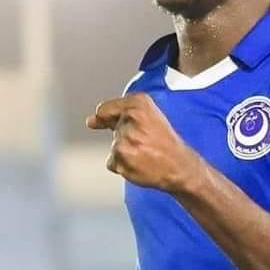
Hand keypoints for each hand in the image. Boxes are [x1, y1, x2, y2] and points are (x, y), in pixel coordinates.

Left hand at [87, 93, 202, 192]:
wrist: (179, 165)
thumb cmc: (165, 141)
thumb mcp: (149, 115)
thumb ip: (117, 114)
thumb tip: (90, 121)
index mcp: (140, 103)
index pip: (104, 109)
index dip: (112, 118)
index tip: (124, 124)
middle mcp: (132, 118)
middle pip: (113, 128)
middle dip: (126, 135)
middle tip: (146, 141)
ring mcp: (125, 139)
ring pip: (114, 145)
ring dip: (125, 151)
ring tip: (145, 152)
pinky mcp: (120, 157)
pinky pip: (112, 162)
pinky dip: (123, 165)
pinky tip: (140, 162)